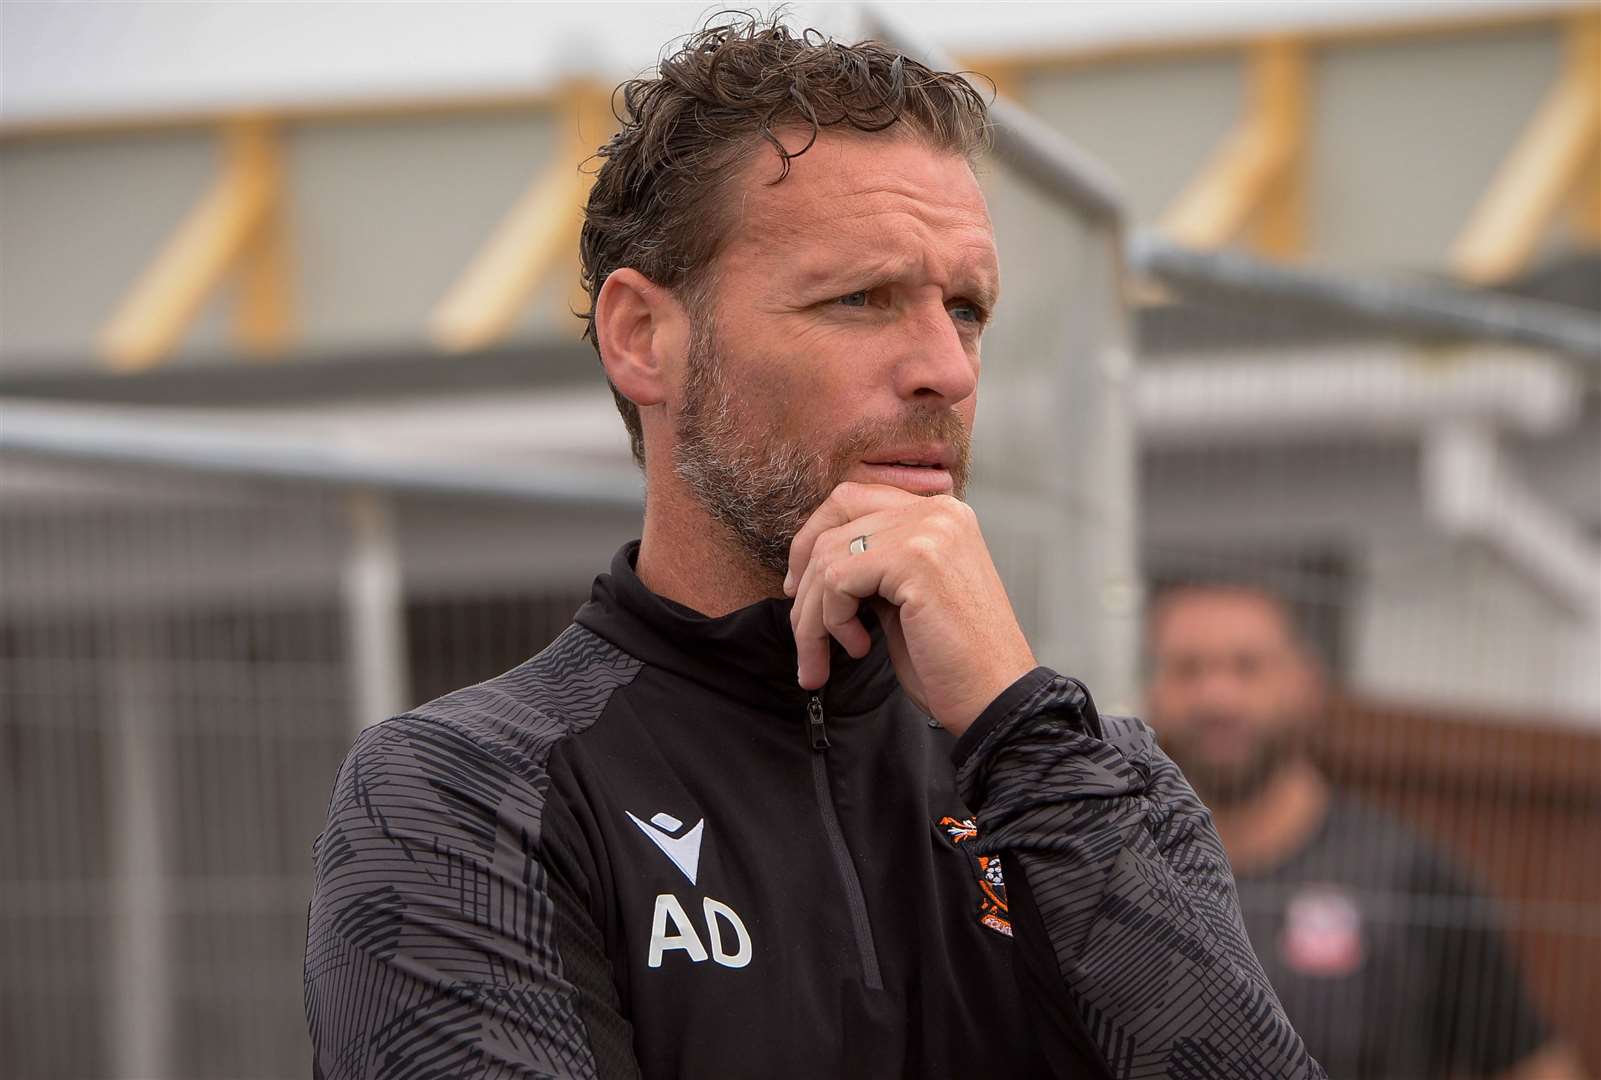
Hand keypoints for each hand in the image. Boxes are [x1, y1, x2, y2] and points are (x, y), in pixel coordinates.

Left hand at [784, 482, 1036, 737]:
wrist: (996, 699)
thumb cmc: (953, 661)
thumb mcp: (905, 597)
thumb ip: (873, 566)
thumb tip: (815, 561)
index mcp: (940, 514)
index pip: (853, 499)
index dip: (813, 539)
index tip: (800, 589)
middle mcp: (938, 511)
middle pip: (835, 517)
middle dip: (805, 575)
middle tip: (800, 625)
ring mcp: (929, 529)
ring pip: (829, 556)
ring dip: (813, 616)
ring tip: (825, 657)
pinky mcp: (916, 559)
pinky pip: (838, 580)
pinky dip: (831, 621)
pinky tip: (860, 646)